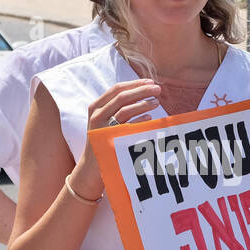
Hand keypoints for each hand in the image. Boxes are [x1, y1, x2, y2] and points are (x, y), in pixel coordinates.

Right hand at [70, 79, 161, 197]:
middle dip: (141, 90)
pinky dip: (139, 120)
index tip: (150, 82)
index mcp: (96, 106)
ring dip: (143, 104)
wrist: (91, 167)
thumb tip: (142, 91)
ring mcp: (102, 128)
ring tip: (157, 102)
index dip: (134, 84)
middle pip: (122, 97)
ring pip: (124, 110)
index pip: (116, 89)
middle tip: (158, 89)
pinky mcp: (108, 140)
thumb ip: (117, 107)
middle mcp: (97, 115)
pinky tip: (150, 117)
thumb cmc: (103, 140)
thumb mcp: (105, 120)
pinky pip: (127, 127)